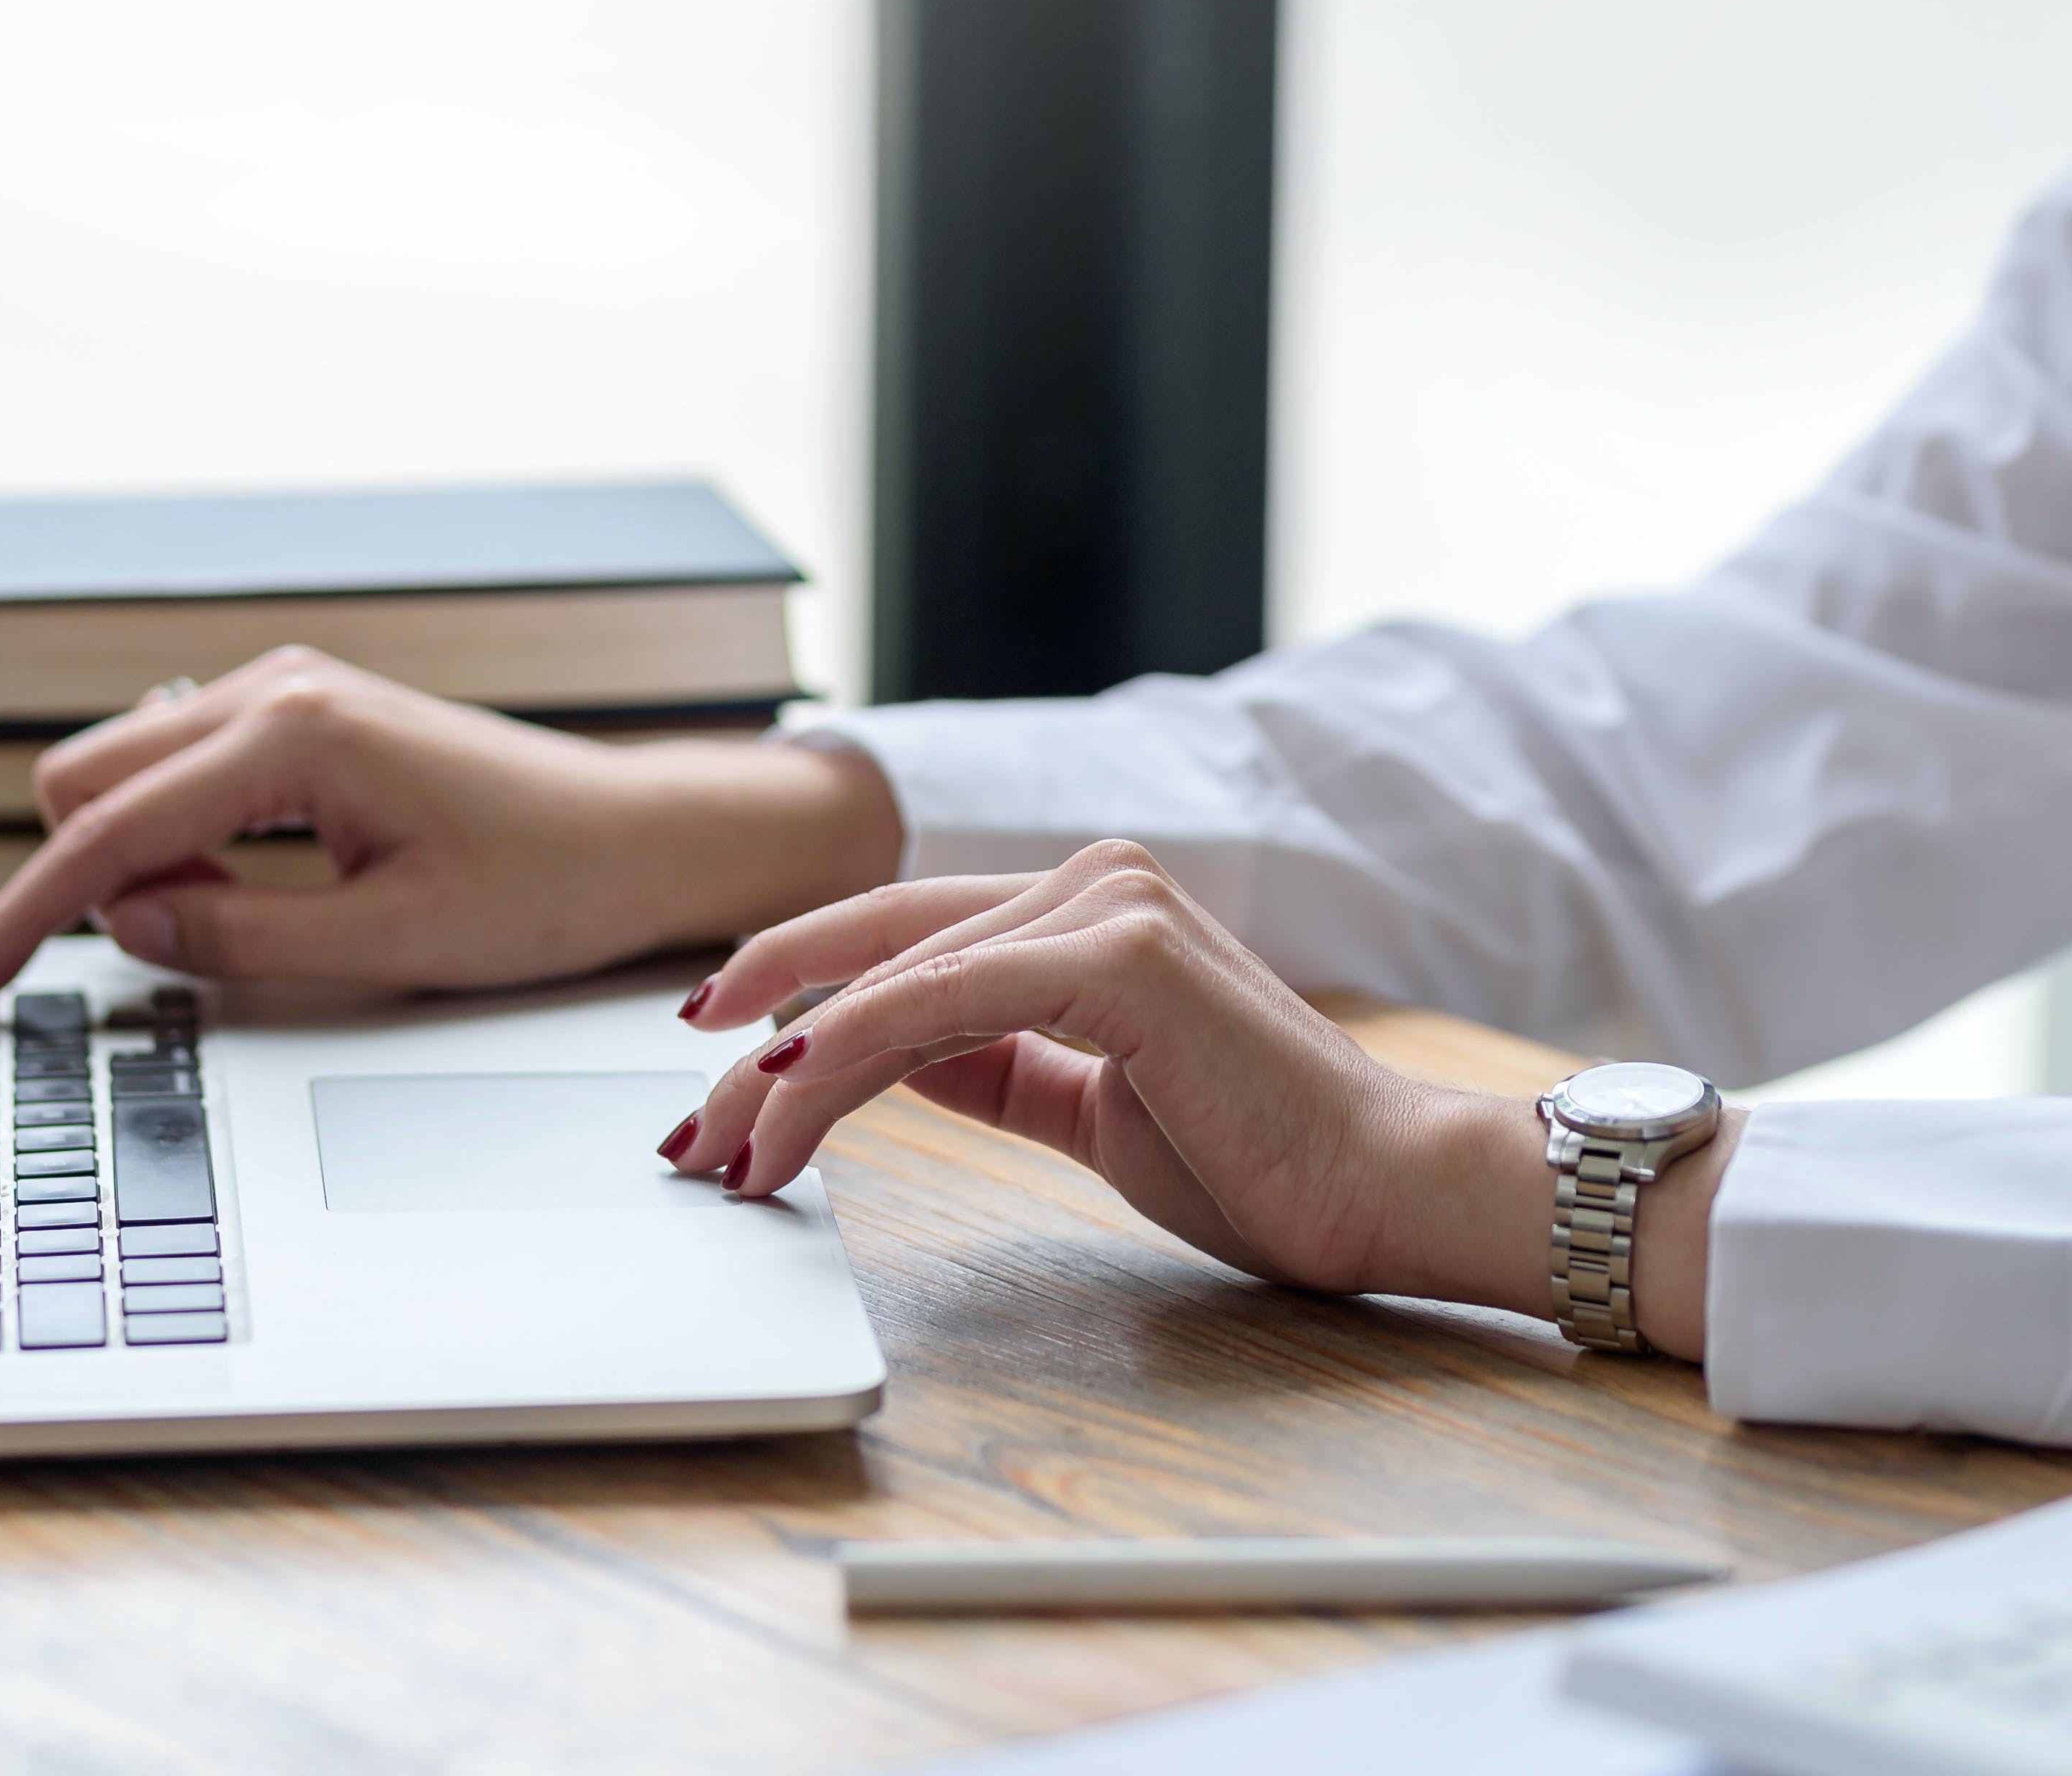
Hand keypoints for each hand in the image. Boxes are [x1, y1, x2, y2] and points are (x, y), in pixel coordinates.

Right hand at [0, 648, 902, 1007]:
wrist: (634, 839)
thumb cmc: (539, 888)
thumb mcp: (386, 948)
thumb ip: (236, 940)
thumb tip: (122, 927)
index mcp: (290, 738)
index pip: (104, 834)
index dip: (25, 917)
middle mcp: (273, 689)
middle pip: (82, 778)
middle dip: (85, 875)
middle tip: (181, 950)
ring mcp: (284, 688)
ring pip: (121, 767)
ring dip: (136, 853)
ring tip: (243, 914)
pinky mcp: (300, 710)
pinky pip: (180, 765)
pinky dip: (179, 830)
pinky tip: (254, 877)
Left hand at [667, 840, 1732, 1351]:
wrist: (1386, 1192)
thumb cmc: (1259, 1158)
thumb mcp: (1091, 1106)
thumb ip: (997, 1063)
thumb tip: (890, 1055)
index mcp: (1091, 906)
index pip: (901, 939)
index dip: (793, 992)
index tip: (712, 1064)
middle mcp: (1095, 879)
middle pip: (875, 951)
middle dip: (761, 1042)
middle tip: (685, 1126)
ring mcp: (1111, 903)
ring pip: (893, 982)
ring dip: (787, 1072)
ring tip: (724, 1149)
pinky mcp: (1123, 957)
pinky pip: (945, 1002)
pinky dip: (854, 1048)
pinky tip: (788, 1094)